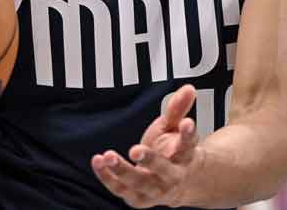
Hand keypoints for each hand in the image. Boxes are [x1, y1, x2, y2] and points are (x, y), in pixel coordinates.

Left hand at [91, 84, 200, 207]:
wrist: (176, 185)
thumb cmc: (172, 151)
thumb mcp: (175, 128)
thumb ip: (178, 109)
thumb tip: (188, 88)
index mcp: (185, 156)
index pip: (188, 144)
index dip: (187, 134)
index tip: (187, 122)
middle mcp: (173, 176)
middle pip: (163, 170)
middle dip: (150, 160)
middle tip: (135, 150)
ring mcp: (155, 190)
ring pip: (138, 182)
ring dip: (122, 170)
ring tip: (108, 155)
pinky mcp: (138, 199)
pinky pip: (120, 189)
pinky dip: (107, 177)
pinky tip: (98, 161)